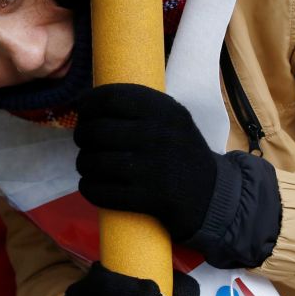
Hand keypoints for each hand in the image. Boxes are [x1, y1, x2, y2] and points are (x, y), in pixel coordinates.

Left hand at [75, 84, 218, 240]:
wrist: (212, 196)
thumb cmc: (182, 154)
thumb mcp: (172, 121)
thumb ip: (139, 109)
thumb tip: (88, 101)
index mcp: (165, 110)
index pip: (111, 97)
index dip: (88, 104)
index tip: (83, 110)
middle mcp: (159, 135)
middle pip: (96, 130)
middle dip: (82, 136)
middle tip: (84, 141)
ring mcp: (153, 168)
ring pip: (94, 161)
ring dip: (83, 163)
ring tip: (87, 164)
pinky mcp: (148, 198)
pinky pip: (101, 191)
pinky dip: (89, 188)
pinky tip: (90, 185)